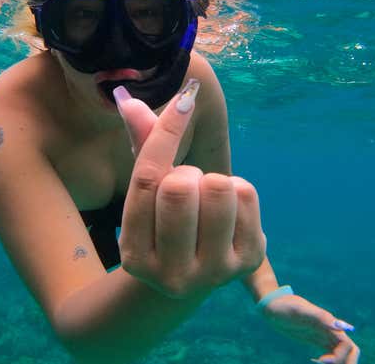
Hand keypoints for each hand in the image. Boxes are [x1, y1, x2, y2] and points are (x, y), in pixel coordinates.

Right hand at [114, 80, 265, 297]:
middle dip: (188, 173)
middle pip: (181, 187)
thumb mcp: (148, 192)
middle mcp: (169, 274)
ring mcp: (211, 273)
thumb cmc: (165, 222)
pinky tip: (229, 211)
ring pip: (218, 188)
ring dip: (214, 180)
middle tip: (189, 186)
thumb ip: (141, 146)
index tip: (184, 99)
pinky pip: (246, 195)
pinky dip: (239, 189)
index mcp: (133, 255)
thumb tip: (127, 100)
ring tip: (208, 199)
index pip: (146, 179)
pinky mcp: (246, 262)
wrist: (195, 276)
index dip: (166, 132)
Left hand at [261, 293, 359, 363]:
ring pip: (342, 353)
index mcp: (329, 323)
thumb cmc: (284, 306)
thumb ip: (320, 316)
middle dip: (347, 362)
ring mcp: (324, 335)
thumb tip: (338, 326)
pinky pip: (331, 353)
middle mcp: (330, 330)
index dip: (339, 357)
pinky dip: (330, 362)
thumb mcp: (299, 311)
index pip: (347, 345)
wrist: (273, 305)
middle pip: (350, 350)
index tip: (321, 361)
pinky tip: (316, 361)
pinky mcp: (317, 339)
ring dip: (338, 362)